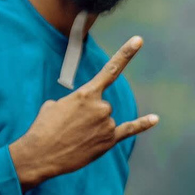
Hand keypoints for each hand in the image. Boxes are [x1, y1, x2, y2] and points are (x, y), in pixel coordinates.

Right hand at [9, 36, 158, 190]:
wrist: (39, 154)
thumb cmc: (43, 128)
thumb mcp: (53, 106)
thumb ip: (74, 102)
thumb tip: (80, 111)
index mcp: (86, 94)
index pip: (111, 70)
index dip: (126, 53)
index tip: (139, 40)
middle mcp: (101, 106)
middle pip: (103, 106)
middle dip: (88, 115)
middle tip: (70, 126)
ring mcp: (107, 123)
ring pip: (106, 120)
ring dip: (92, 128)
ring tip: (74, 137)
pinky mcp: (109, 140)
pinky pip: (129, 129)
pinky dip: (142, 124)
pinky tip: (155, 119)